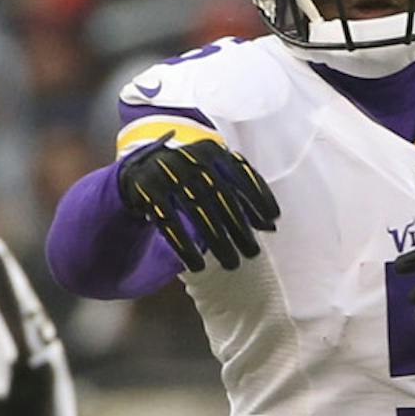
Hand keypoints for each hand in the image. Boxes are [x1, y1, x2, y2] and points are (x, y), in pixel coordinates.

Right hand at [116, 133, 278, 272]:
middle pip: (221, 195)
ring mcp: (167, 171)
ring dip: (216, 240)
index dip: (259, 195)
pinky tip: (197, 265)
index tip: (272, 219)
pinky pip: (168, 220)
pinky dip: (184, 245)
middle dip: (239, 227)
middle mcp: (190, 157)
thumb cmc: (191, 179)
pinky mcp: (147, 188)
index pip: (241, 172)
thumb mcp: (217, 179)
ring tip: (231, 263)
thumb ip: (242, 197)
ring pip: (196, 210)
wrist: (142, 171)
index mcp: (212, 150)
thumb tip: (272, 226)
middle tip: (253, 253)